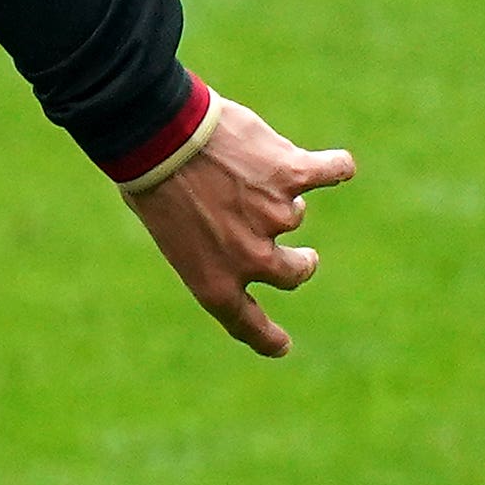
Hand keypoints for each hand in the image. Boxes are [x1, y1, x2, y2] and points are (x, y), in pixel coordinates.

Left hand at [124, 91, 354, 355]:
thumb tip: (240, 224)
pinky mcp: (292, 176)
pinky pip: (333, 172)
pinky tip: (334, 164)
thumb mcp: (169, 228)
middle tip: (302, 253)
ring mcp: (274, 218)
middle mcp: (249, 258)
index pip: (245, 322)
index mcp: (212, 280)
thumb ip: (210, 240)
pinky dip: (335, 167)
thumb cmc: (149, 179)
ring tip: (241, 166)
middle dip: (301, 263)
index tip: (282, 347)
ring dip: (278, 195)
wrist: (154, 138)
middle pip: (295, 274)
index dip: (266, 338)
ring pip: (296, 215)